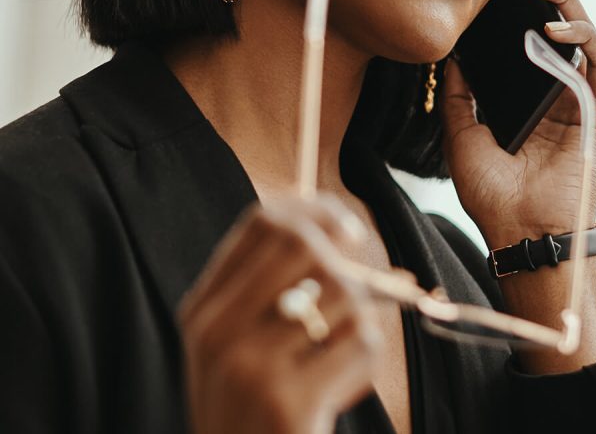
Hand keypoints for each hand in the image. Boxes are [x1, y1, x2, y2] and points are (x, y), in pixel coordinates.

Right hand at [177, 194, 382, 433]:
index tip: (347, 226)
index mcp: (203, 311)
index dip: (316, 211)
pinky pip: (361, 343)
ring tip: (338, 360)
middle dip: (344, 259)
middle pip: (301, 243)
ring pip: (342, 294)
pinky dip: (365, 363)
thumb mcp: (236, 347)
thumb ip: (268, 289)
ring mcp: (249, 366)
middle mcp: (217, 332)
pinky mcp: (287, 402)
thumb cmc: (252, 412)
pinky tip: (339, 389)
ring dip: (360, 323)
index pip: (262, 224)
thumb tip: (334, 228)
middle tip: (362, 287)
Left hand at [441, 0, 595, 247]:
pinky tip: (552, 28)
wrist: (520, 235)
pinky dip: (582, 37)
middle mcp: (559, 90)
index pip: (529, 33)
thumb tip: (453, 51)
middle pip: (559, 22)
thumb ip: (461, 92)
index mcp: (529, 94)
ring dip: (565, 2)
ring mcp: (584, 98)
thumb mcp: (462, 133)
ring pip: (584, 32)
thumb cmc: (493, 195)